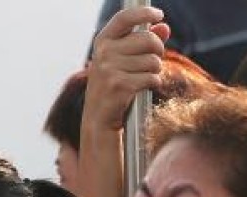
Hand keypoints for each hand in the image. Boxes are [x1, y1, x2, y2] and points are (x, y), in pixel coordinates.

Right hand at [86, 6, 169, 130]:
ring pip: (153, 61)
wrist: (98, 118)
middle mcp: (103, 53)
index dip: (144, 13)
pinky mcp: (119, 85)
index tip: (158, 15)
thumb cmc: (113, 86)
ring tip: (142, 79)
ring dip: (155, 71)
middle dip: (158, 51)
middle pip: (148, 39)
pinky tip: (142, 89)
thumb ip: (143, 43)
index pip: (124, 18)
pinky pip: (152, 78)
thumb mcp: (123, 61)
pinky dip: (153, 84)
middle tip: (152, 62)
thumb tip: (164, 27)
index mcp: (103, 43)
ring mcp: (109, 70)